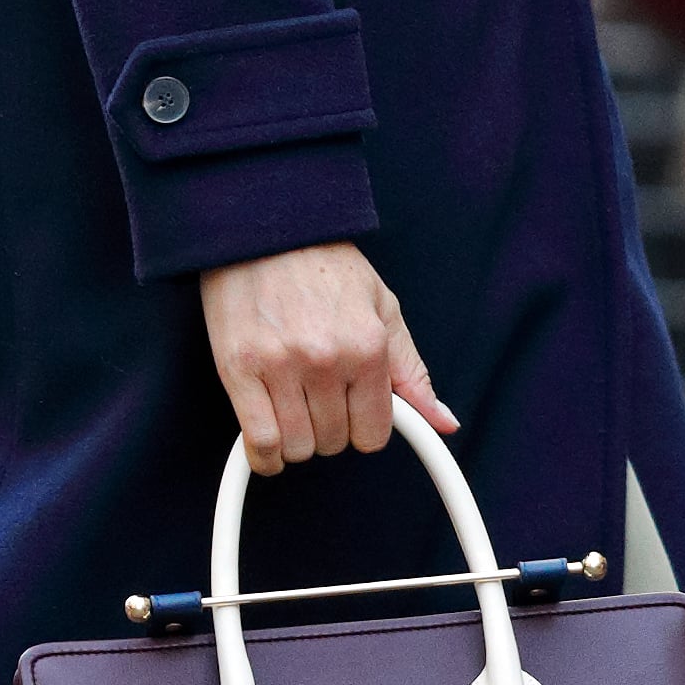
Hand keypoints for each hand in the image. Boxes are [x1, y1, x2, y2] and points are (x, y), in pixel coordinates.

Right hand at [200, 242, 457, 476]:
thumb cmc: (324, 267)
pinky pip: (260, 442)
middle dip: (327, 428)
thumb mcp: (383, 310)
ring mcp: (281, 367)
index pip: (374, 435)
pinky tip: (269, 447)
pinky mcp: (239, 371)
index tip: (351, 412)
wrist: (264, 227)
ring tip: (291, 407)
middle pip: (333, 443)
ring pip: (297, 448)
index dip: (362, 427)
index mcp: (367, 347)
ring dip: (295, 440)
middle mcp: (327, 360)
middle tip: (316, 397)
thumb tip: (444, 423)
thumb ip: (412, 373)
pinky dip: (265, 456)